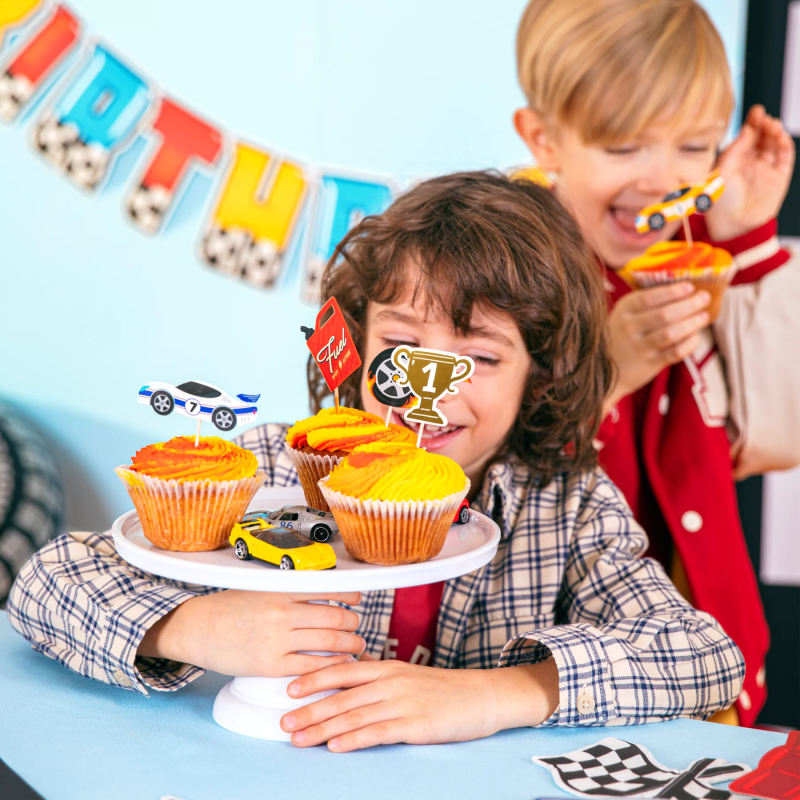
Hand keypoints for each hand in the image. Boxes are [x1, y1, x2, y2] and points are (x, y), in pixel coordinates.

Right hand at [137, 590, 364, 676]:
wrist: (198, 628)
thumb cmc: (229, 608)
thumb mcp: (260, 589)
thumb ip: (288, 590)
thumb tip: (323, 590)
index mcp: (281, 590)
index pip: (328, 588)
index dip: (349, 595)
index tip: (357, 600)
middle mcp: (281, 612)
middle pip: (334, 617)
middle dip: (353, 624)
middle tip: (357, 627)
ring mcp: (277, 639)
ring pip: (328, 642)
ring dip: (349, 645)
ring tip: (356, 646)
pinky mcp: (270, 665)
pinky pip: (311, 666)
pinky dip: (331, 665)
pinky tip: (339, 664)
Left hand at [279, 654, 558, 751]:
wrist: (481, 697)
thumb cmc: (442, 688)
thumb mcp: (407, 675)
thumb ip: (378, 675)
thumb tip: (350, 673)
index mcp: (386, 667)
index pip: (342, 669)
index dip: (314, 678)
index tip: (289, 689)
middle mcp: (390, 681)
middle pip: (341, 695)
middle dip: (309, 709)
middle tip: (284, 721)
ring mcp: (402, 702)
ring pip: (353, 715)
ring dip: (322, 727)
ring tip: (299, 738)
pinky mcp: (415, 724)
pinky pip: (377, 732)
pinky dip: (353, 739)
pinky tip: (335, 746)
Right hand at [605, 282, 709, 410]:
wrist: (606, 370)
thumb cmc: (623, 335)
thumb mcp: (625, 314)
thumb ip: (647, 303)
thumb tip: (684, 288)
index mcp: (624, 310)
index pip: (649, 298)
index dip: (672, 292)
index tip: (690, 286)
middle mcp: (629, 328)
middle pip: (664, 314)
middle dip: (689, 305)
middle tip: (704, 298)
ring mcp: (639, 347)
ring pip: (671, 333)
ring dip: (692, 323)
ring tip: (704, 316)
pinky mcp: (650, 364)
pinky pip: (675, 352)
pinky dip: (689, 343)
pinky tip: (695, 336)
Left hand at [706, 105, 795, 240]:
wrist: (734, 227)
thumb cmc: (721, 203)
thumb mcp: (722, 172)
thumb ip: (734, 150)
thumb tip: (748, 128)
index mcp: (733, 162)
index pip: (745, 138)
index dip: (751, 124)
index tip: (755, 111)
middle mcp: (750, 164)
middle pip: (760, 138)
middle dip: (763, 124)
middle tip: (763, 116)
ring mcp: (765, 170)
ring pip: (773, 144)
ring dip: (774, 132)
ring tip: (771, 125)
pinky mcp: (778, 178)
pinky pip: (784, 157)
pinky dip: (784, 144)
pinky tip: (779, 136)